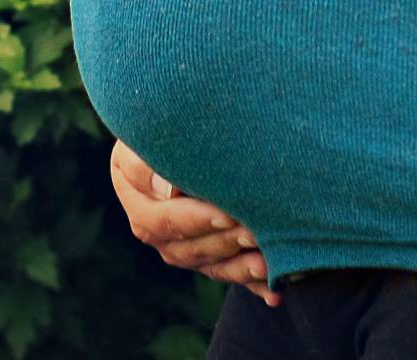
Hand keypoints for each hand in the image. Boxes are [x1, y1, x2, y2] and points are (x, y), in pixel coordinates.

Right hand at [108, 138, 280, 307]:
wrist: (183, 136)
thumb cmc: (168, 126)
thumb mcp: (149, 136)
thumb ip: (150, 163)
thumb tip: (168, 192)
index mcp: (141, 206)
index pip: (167, 220)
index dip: (197, 220)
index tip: (227, 214)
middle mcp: (158, 234)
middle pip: (191, 248)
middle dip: (226, 242)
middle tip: (257, 233)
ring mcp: (184, 249)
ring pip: (212, 266)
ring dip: (241, 268)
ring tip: (268, 262)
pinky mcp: (210, 256)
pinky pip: (231, 274)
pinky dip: (254, 284)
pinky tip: (275, 290)